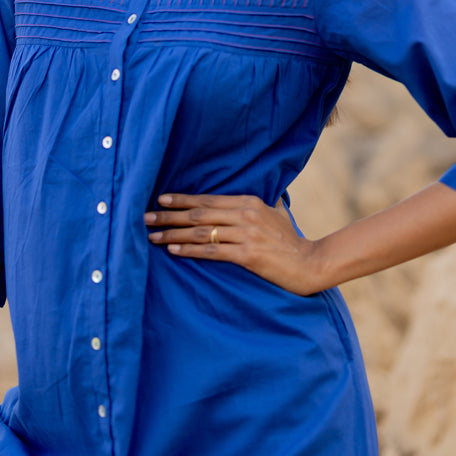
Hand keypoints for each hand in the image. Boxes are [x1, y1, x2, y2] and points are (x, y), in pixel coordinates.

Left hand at [144, 193, 325, 295]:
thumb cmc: (291, 239)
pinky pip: (211, 252)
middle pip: (198, 214)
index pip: (207, 199)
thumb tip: (261, 193)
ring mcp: (245, 235)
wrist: (309, 263)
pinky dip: (189, 250)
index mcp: (249, 201)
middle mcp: (244, 215)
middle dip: (169, 215)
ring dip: (172, 234)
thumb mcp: (278, 212)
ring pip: (200, 233)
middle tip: (145, 217)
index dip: (181, 199)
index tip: (160, 199)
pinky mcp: (247, 255)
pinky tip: (173, 250)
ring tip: (152, 236)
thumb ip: (264, 202)